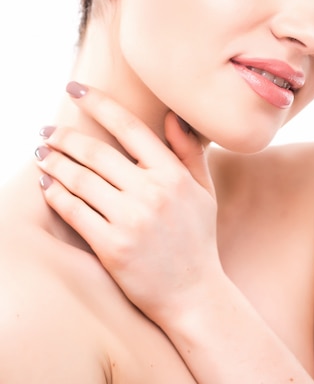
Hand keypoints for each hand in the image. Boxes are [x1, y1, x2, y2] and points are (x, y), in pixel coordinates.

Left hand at [35, 82, 219, 323]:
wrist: (195, 295)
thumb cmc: (198, 238)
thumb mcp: (203, 190)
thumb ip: (189, 151)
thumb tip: (169, 116)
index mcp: (172, 174)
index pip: (129, 127)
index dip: (98, 103)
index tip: (74, 89)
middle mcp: (152, 192)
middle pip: (96, 152)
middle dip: (64, 136)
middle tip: (45, 130)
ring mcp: (131, 220)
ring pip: (80, 179)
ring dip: (54, 162)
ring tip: (40, 153)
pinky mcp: (112, 247)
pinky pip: (74, 212)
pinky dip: (55, 194)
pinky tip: (45, 184)